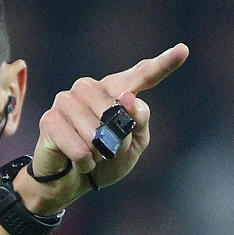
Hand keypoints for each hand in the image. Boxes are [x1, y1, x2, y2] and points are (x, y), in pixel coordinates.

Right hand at [18, 43, 188, 213]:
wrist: (72, 183)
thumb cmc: (105, 161)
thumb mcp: (133, 144)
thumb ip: (138, 121)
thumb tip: (126, 98)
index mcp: (116, 90)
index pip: (142, 74)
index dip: (164, 63)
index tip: (183, 50)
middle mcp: (89, 88)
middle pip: (117, 108)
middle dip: (117, 138)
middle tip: (106, 149)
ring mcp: (66, 100)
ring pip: (96, 130)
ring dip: (99, 152)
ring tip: (90, 154)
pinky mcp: (50, 119)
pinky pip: (80, 147)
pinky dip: (84, 162)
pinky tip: (77, 161)